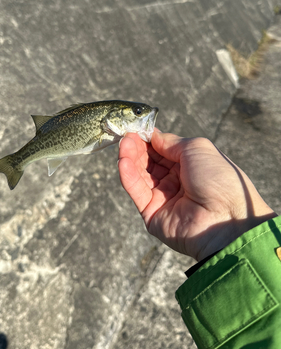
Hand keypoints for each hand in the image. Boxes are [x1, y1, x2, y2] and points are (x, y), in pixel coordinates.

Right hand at [118, 131, 276, 260]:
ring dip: (130, 159)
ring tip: (124, 145)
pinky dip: (128, 177)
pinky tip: (123, 162)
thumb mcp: (197, 148)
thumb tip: (153, 136)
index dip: (150, 139)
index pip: (163, 150)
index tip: (137, 129)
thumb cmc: (218, 179)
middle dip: (138, 148)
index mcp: (191, 166)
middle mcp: (177, 181)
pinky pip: (137, 192)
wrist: (225, 219)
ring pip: (140, 175)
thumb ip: (171, 142)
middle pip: (149, 162)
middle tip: (127, 136)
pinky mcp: (152, 214)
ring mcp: (164, 198)